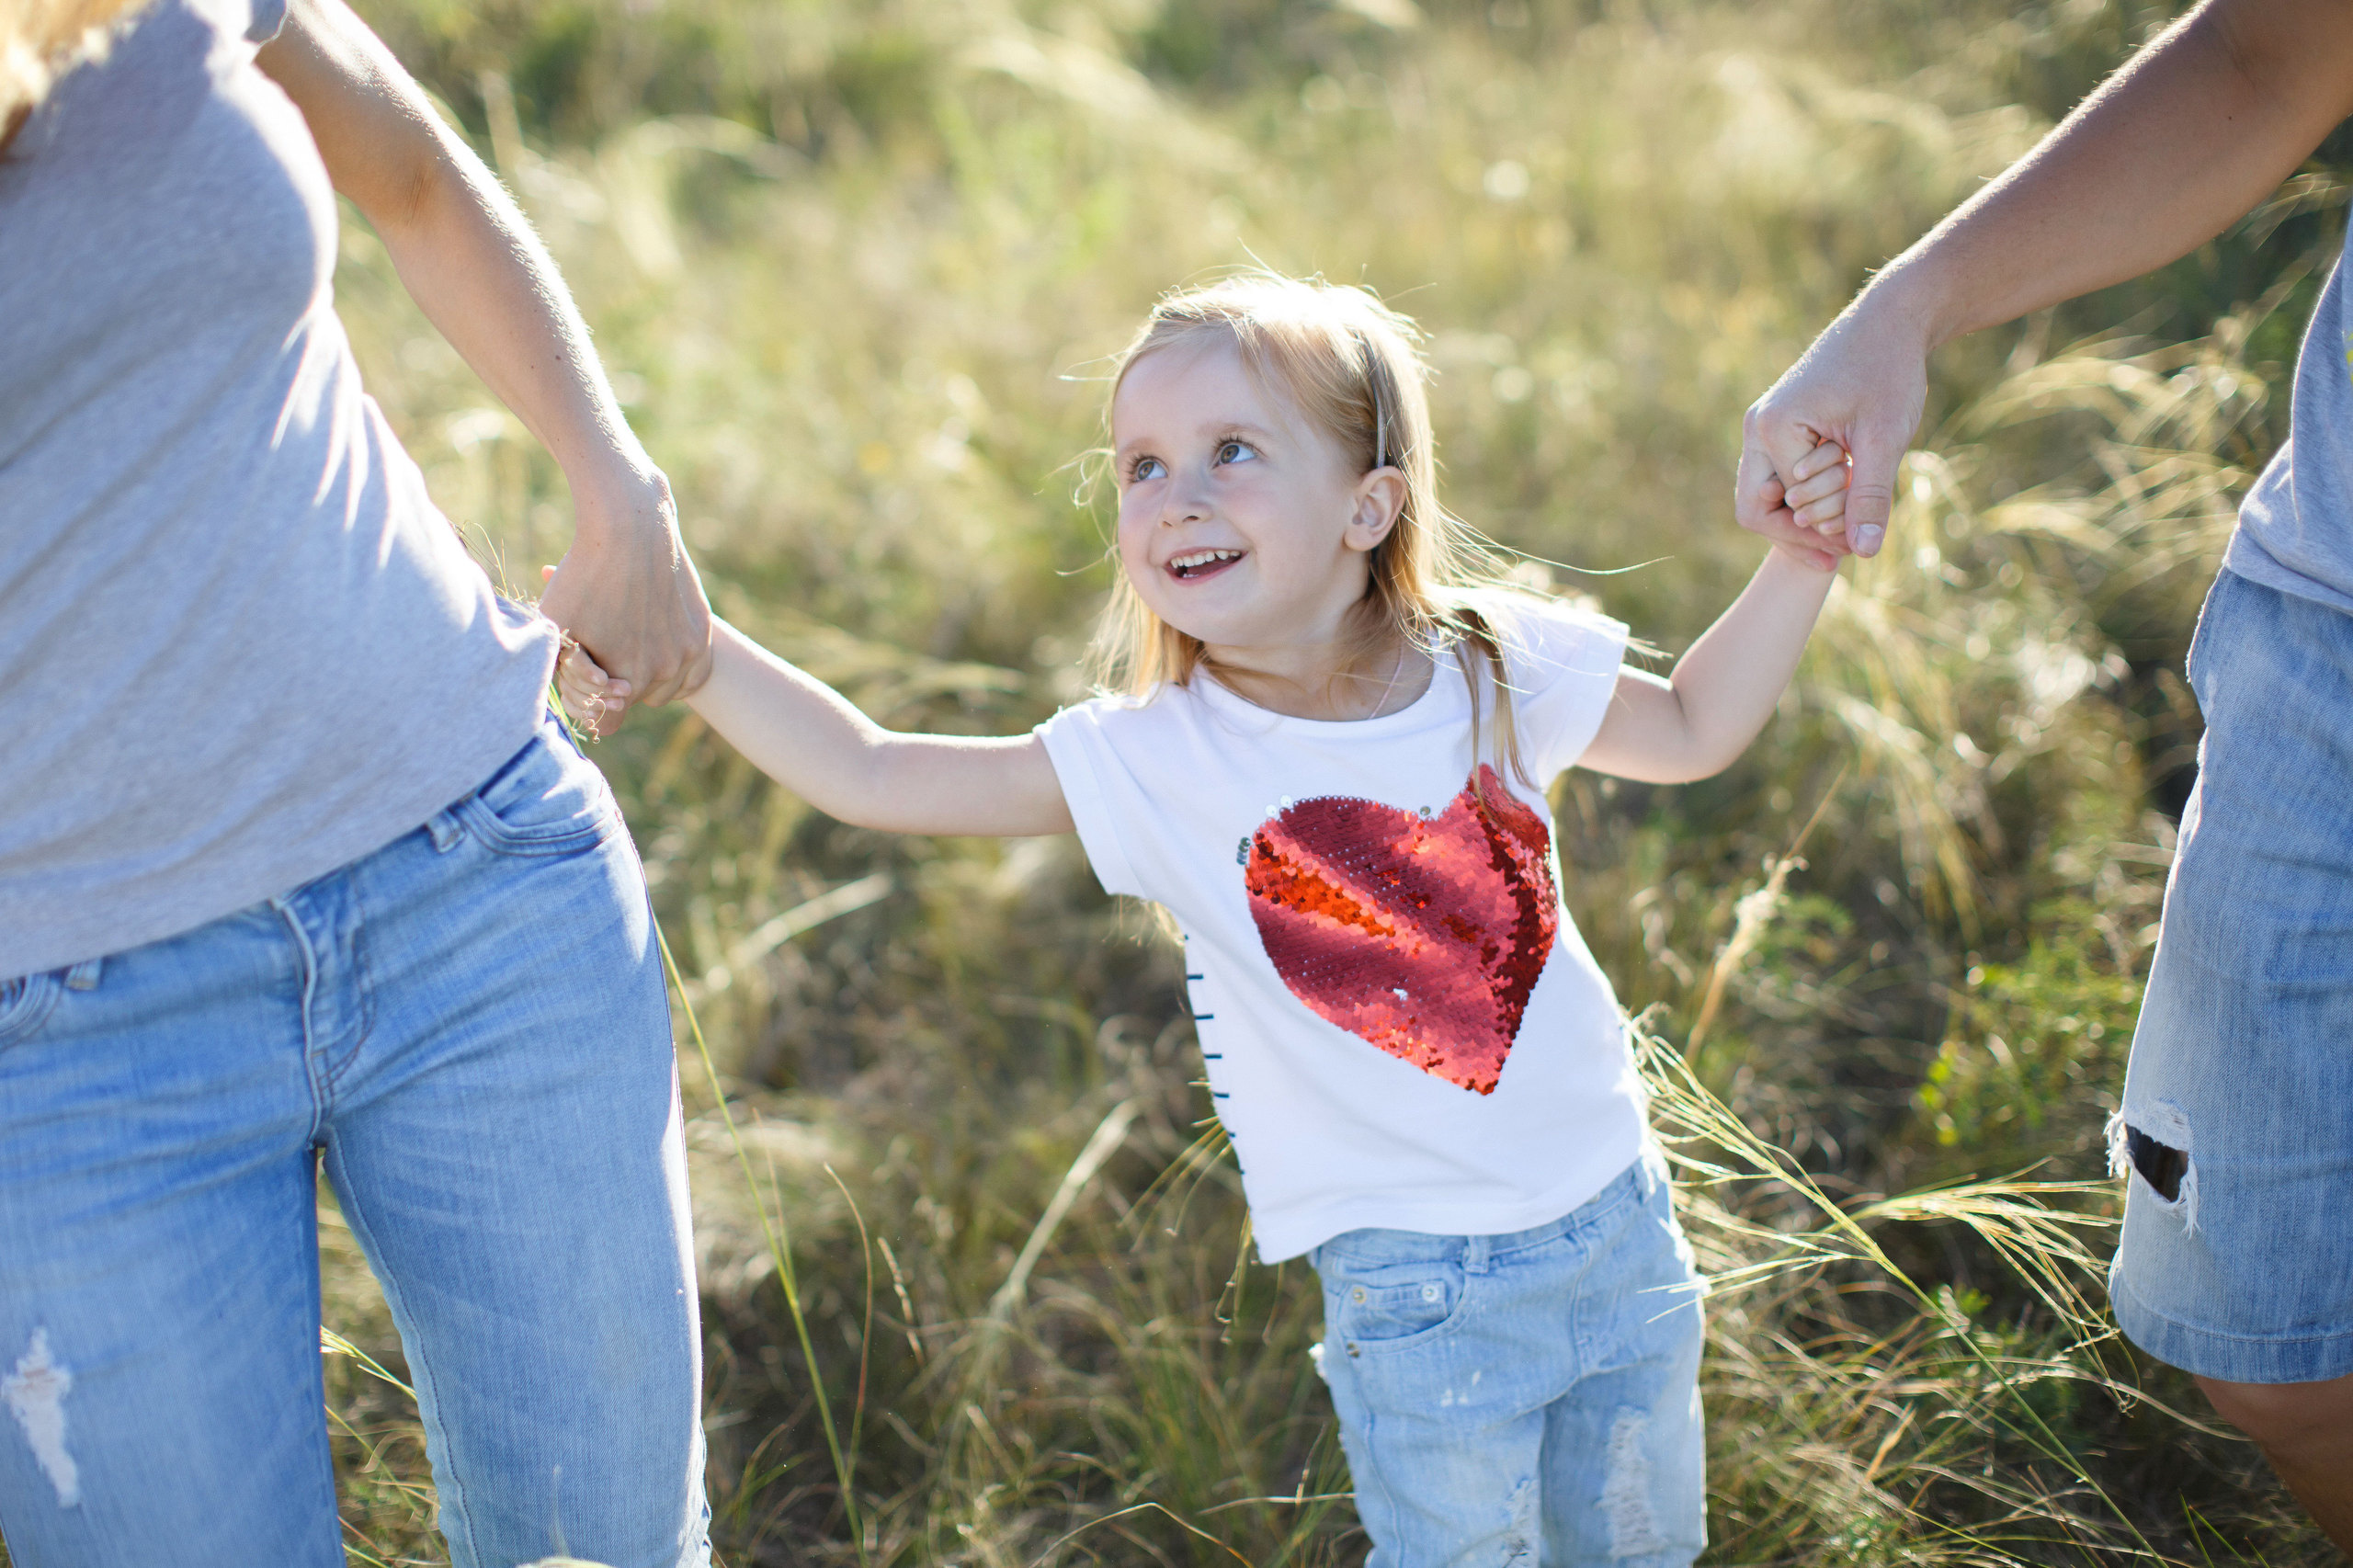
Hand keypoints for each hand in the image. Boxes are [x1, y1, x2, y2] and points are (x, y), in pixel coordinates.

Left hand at [535, 473, 711, 734]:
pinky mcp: (703, 633)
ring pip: (668, 687)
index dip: (592, 707)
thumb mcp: (557, 627)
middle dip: (620, 684)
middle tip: (607, 647)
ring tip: (631, 637)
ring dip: (651, 672)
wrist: (632, 529)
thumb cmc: (584, 576)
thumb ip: (563, 673)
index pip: (607, 723)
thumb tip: (574, 705)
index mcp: (625, 682)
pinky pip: (693, 669)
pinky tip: (658, 636)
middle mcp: (663, 674)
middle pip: (637, 702)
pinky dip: (677, 660)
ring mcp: (688, 653)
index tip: (585, 682)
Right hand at [1737, 298, 1929, 559]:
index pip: (1780, 511)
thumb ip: (1869, 497)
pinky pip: (1780, 475)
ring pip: (1767, 495)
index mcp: (1773, 429)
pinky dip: (1809, 494)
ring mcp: (1763, 424)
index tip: (1856, 548)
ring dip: (1806, 513)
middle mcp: (1757, 427)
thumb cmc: (1888, 371)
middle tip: (1844, 551)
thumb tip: (1865, 552)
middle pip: (1757, 509)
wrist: (1889, 320)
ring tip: (1849, 524)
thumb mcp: (1883, 439)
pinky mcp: (1780, 423)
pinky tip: (1844, 502)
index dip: (1818, 534)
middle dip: (1799, 533)